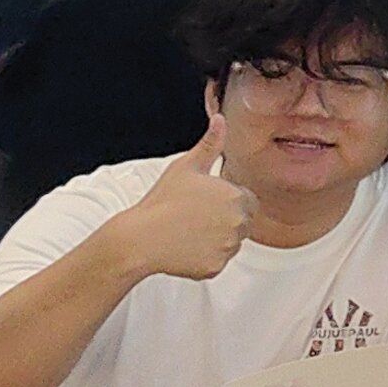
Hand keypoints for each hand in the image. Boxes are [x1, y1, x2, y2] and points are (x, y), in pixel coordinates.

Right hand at [122, 125, 254, 281]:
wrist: (140, 238)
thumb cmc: (161, 200)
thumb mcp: (186, 167)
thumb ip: (209, 144)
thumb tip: (220, 119)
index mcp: (237, 197)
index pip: (248, 200)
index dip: (227, 200)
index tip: (205, 202)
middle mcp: (238, 223)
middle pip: (242, 223)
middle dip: (223, 220)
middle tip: (193, 218)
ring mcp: (228, 247)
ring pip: (230, 243)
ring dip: (215, 239)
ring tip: (187, 232)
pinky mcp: (216, 268)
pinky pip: (216, 262)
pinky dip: (204, 258)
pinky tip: (184, 248)